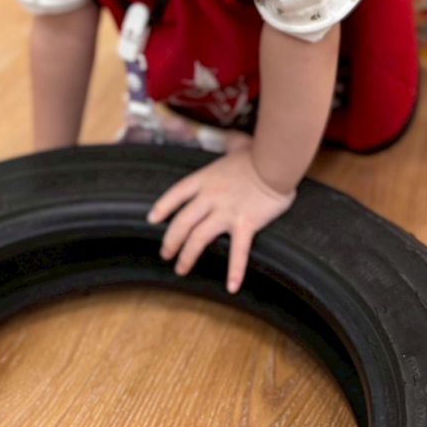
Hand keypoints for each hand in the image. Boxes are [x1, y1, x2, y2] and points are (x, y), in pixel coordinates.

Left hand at [146, 146, 295, 293]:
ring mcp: (226, 212)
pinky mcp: (245, 224)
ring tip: (181, 269)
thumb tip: (233, 140)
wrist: (274, 163)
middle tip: (165, 253)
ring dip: (187, 256)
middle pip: (182, 222)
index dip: (163, 207)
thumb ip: (230, 146)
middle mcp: (210, 197)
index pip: (176, 194)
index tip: (152, 219)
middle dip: (170, 240)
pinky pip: (238, 252)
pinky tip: (231, 286)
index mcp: (205, 178)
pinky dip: (235, 271)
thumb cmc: (258, 154)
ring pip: (198, 238)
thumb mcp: (237, 146)